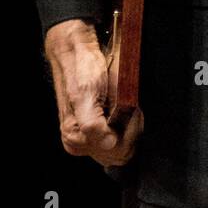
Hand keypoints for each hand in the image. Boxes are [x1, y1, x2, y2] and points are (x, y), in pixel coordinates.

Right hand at [44, 19, 142, 166]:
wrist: (78, 54)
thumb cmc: (82, 71)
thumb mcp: (85, 95)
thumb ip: (92, 125)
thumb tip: (108, 144)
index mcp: (74, 138)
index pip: (117, 152)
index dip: (130, 131)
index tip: (133, 111)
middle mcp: (79, 143)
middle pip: (120, 153)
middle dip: (131, 130)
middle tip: (131, 108)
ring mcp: (89, 138)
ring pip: (122, 148)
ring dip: (131, 128)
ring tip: (128, 107)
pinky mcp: (96, 130)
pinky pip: (120, 139)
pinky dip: (128, 125)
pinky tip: (125, 111)